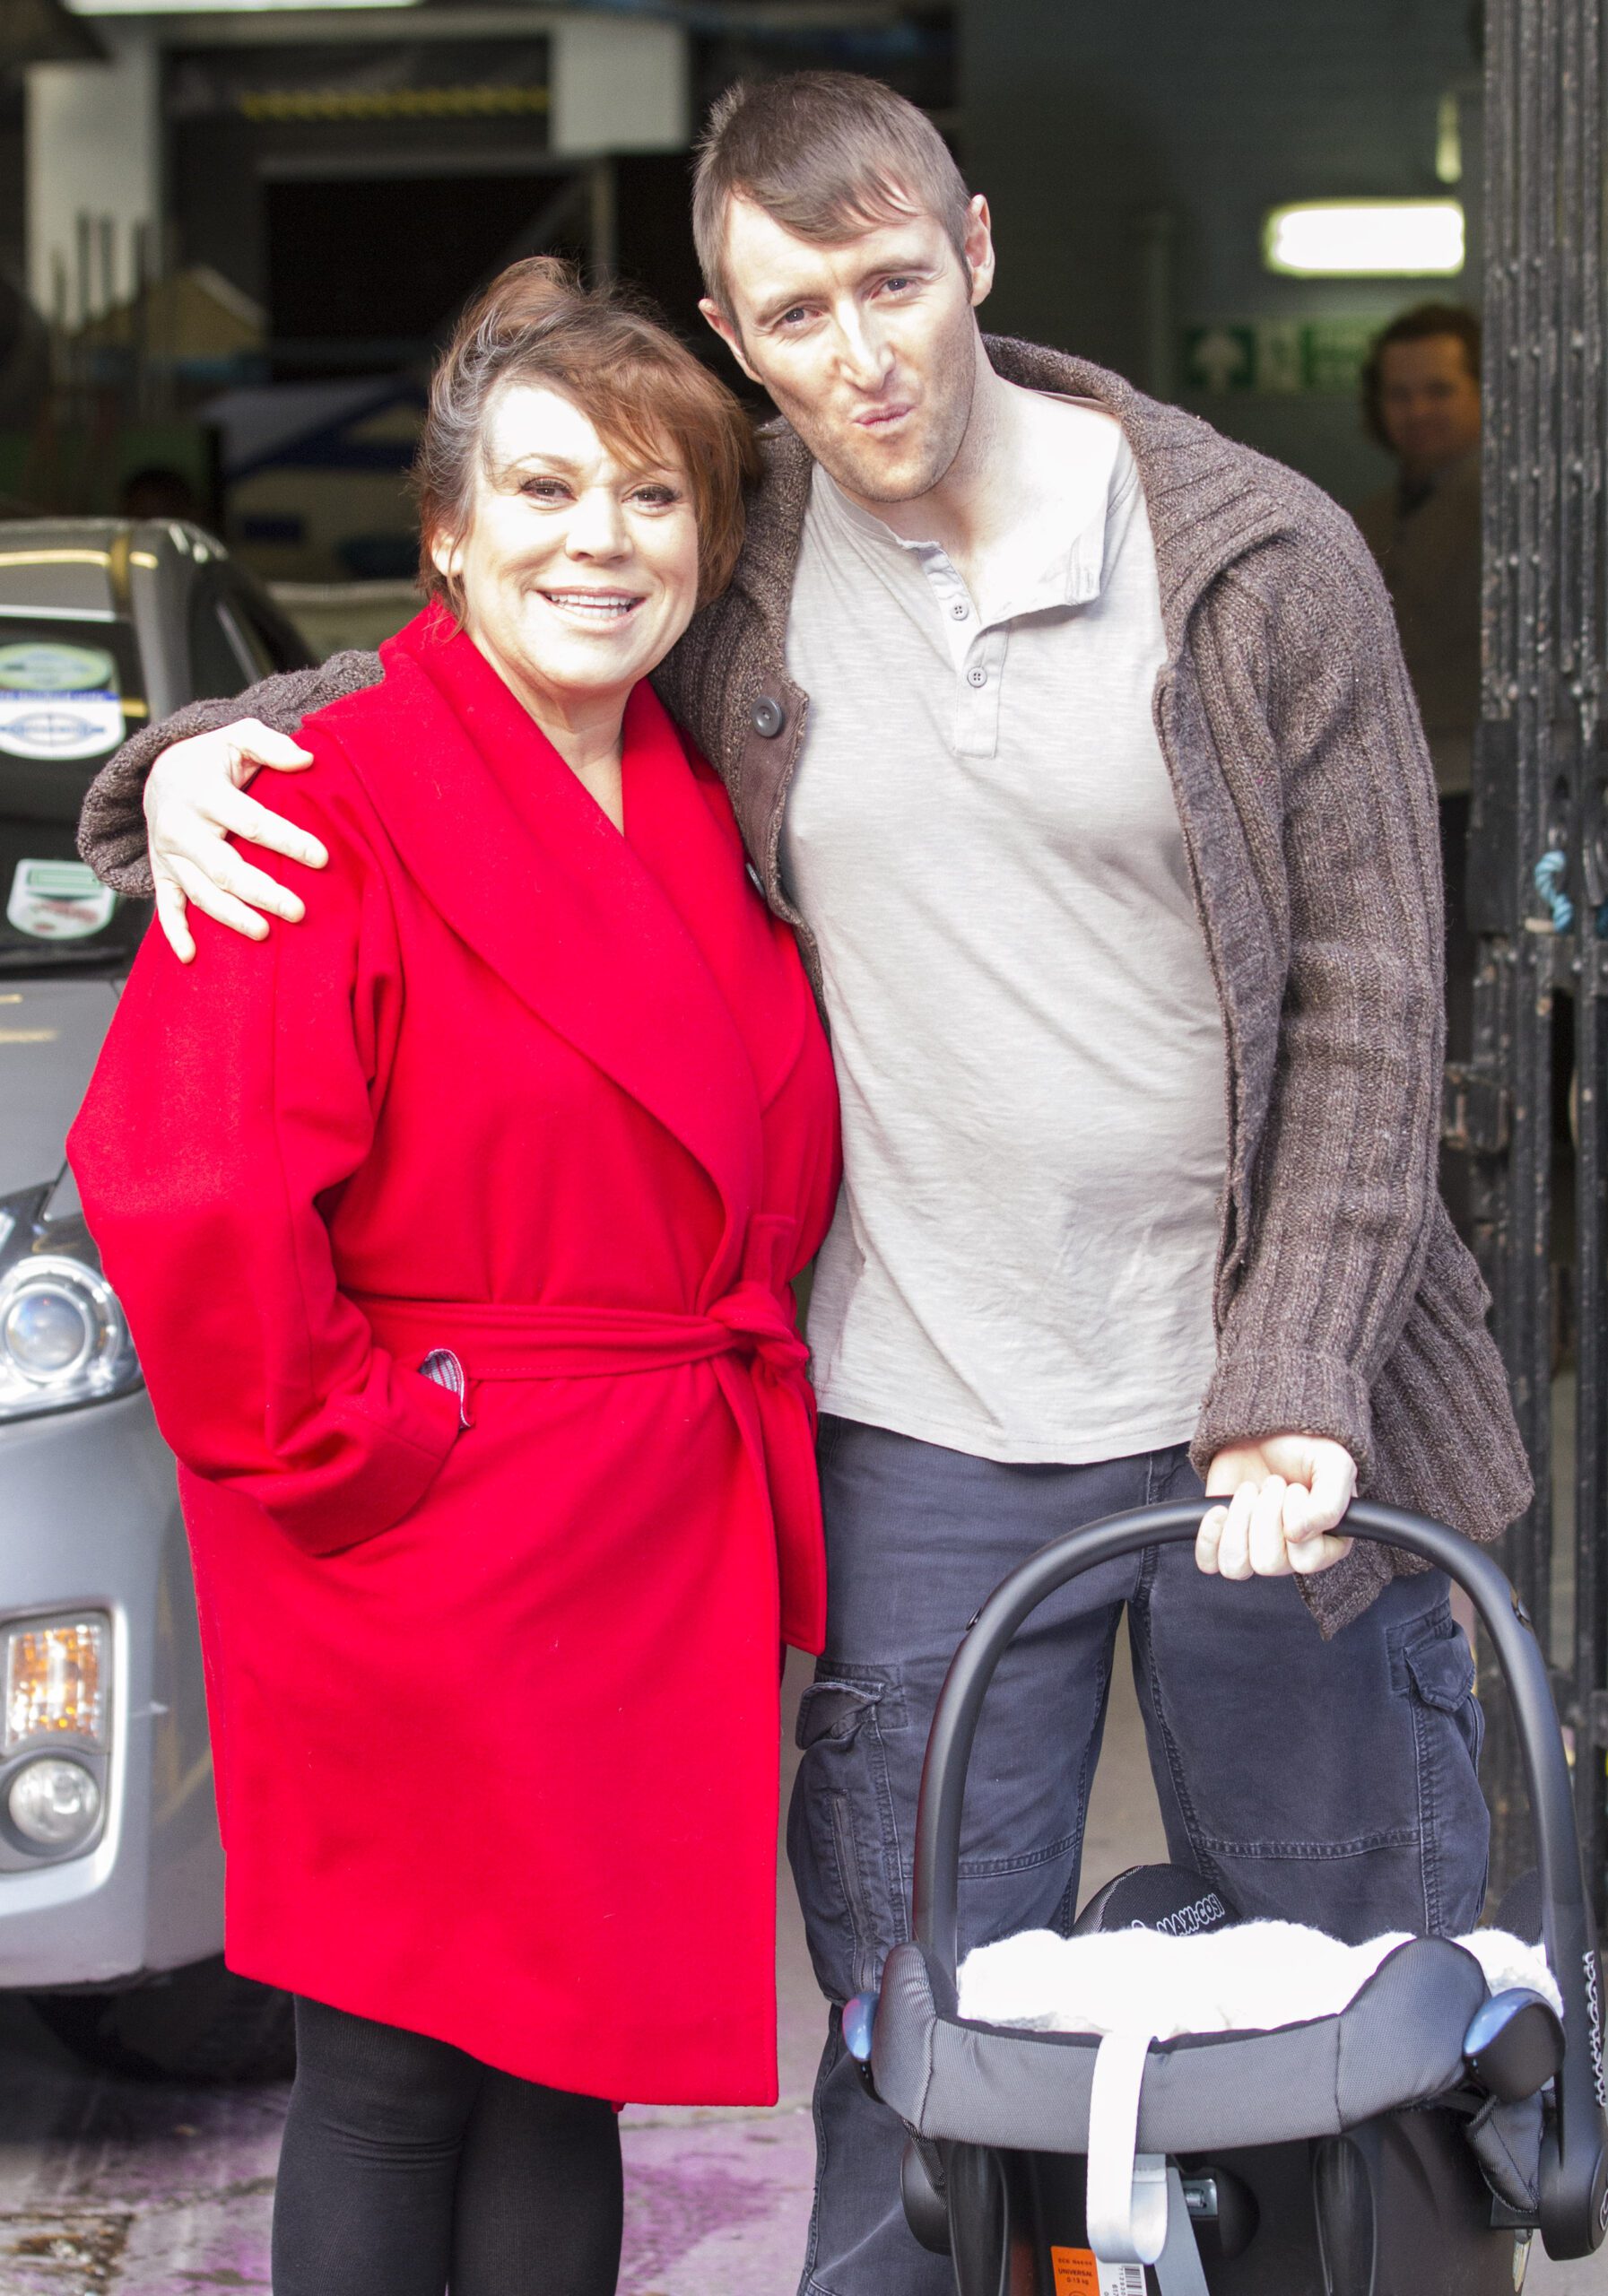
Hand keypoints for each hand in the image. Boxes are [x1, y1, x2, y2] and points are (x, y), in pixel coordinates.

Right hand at [145, 721, 324, 960]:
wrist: (158, 771)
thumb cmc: (212, 758)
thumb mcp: (238, 738)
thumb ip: (270, 745)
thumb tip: (307, 760)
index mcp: (204, 794)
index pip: (252, 822)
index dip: (287, 840)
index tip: (321, 858)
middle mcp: (182, 828)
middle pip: (225, 868)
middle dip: (262, 892)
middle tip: (298, 911)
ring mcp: (168, 854)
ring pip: (201, 893)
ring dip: (230, 916)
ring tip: (263, 933)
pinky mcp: (161, 873)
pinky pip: (165, 906)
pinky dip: (175, 932)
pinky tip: (192, 956)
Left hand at [1196, 1434, 1355, 1578]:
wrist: (1266, 1431)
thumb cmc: (1304, 1448)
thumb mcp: (1333, 1465)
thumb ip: (1329, 1504)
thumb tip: (1297, 1535)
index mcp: (1326, 1543)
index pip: (1307, 1561)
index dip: (1296, 1521)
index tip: (1297, 1490)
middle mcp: (1291, 1553)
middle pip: (1269, 1564)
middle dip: (1266, 1514)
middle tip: (1273, 1485)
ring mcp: (1255, 1548)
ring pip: (1237, 1567)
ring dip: (1239, 1521)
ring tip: (1250, 1491)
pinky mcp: (1224, 1538)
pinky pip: (1209, 1563)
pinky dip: (1209, 1537)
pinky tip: (1220, 1509)